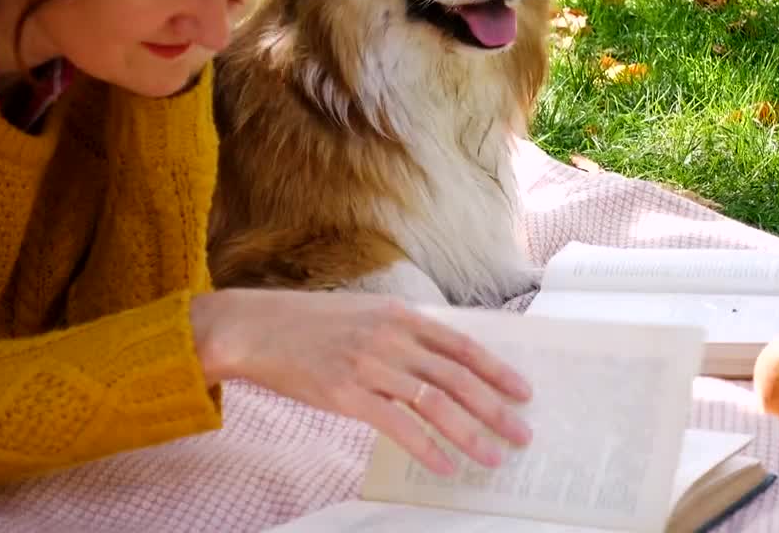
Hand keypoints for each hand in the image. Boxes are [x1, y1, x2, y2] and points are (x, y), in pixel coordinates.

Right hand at [190, 288, 533, 475]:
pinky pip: (398, 425)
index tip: (522, 391)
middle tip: (521, 433)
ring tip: (493, 456)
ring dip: (470, 433)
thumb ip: (402, 332)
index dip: (497, 370)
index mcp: (400, 315)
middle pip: (457, 377)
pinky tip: (444, 465)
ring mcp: (369, 365)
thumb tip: (442, 360)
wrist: (256, 329)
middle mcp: (391, 337)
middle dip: (495, 409)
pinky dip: (427, 448)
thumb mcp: (365, 313)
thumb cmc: (309, 324)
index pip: (462, 345)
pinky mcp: (346, 393)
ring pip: (435, 403)